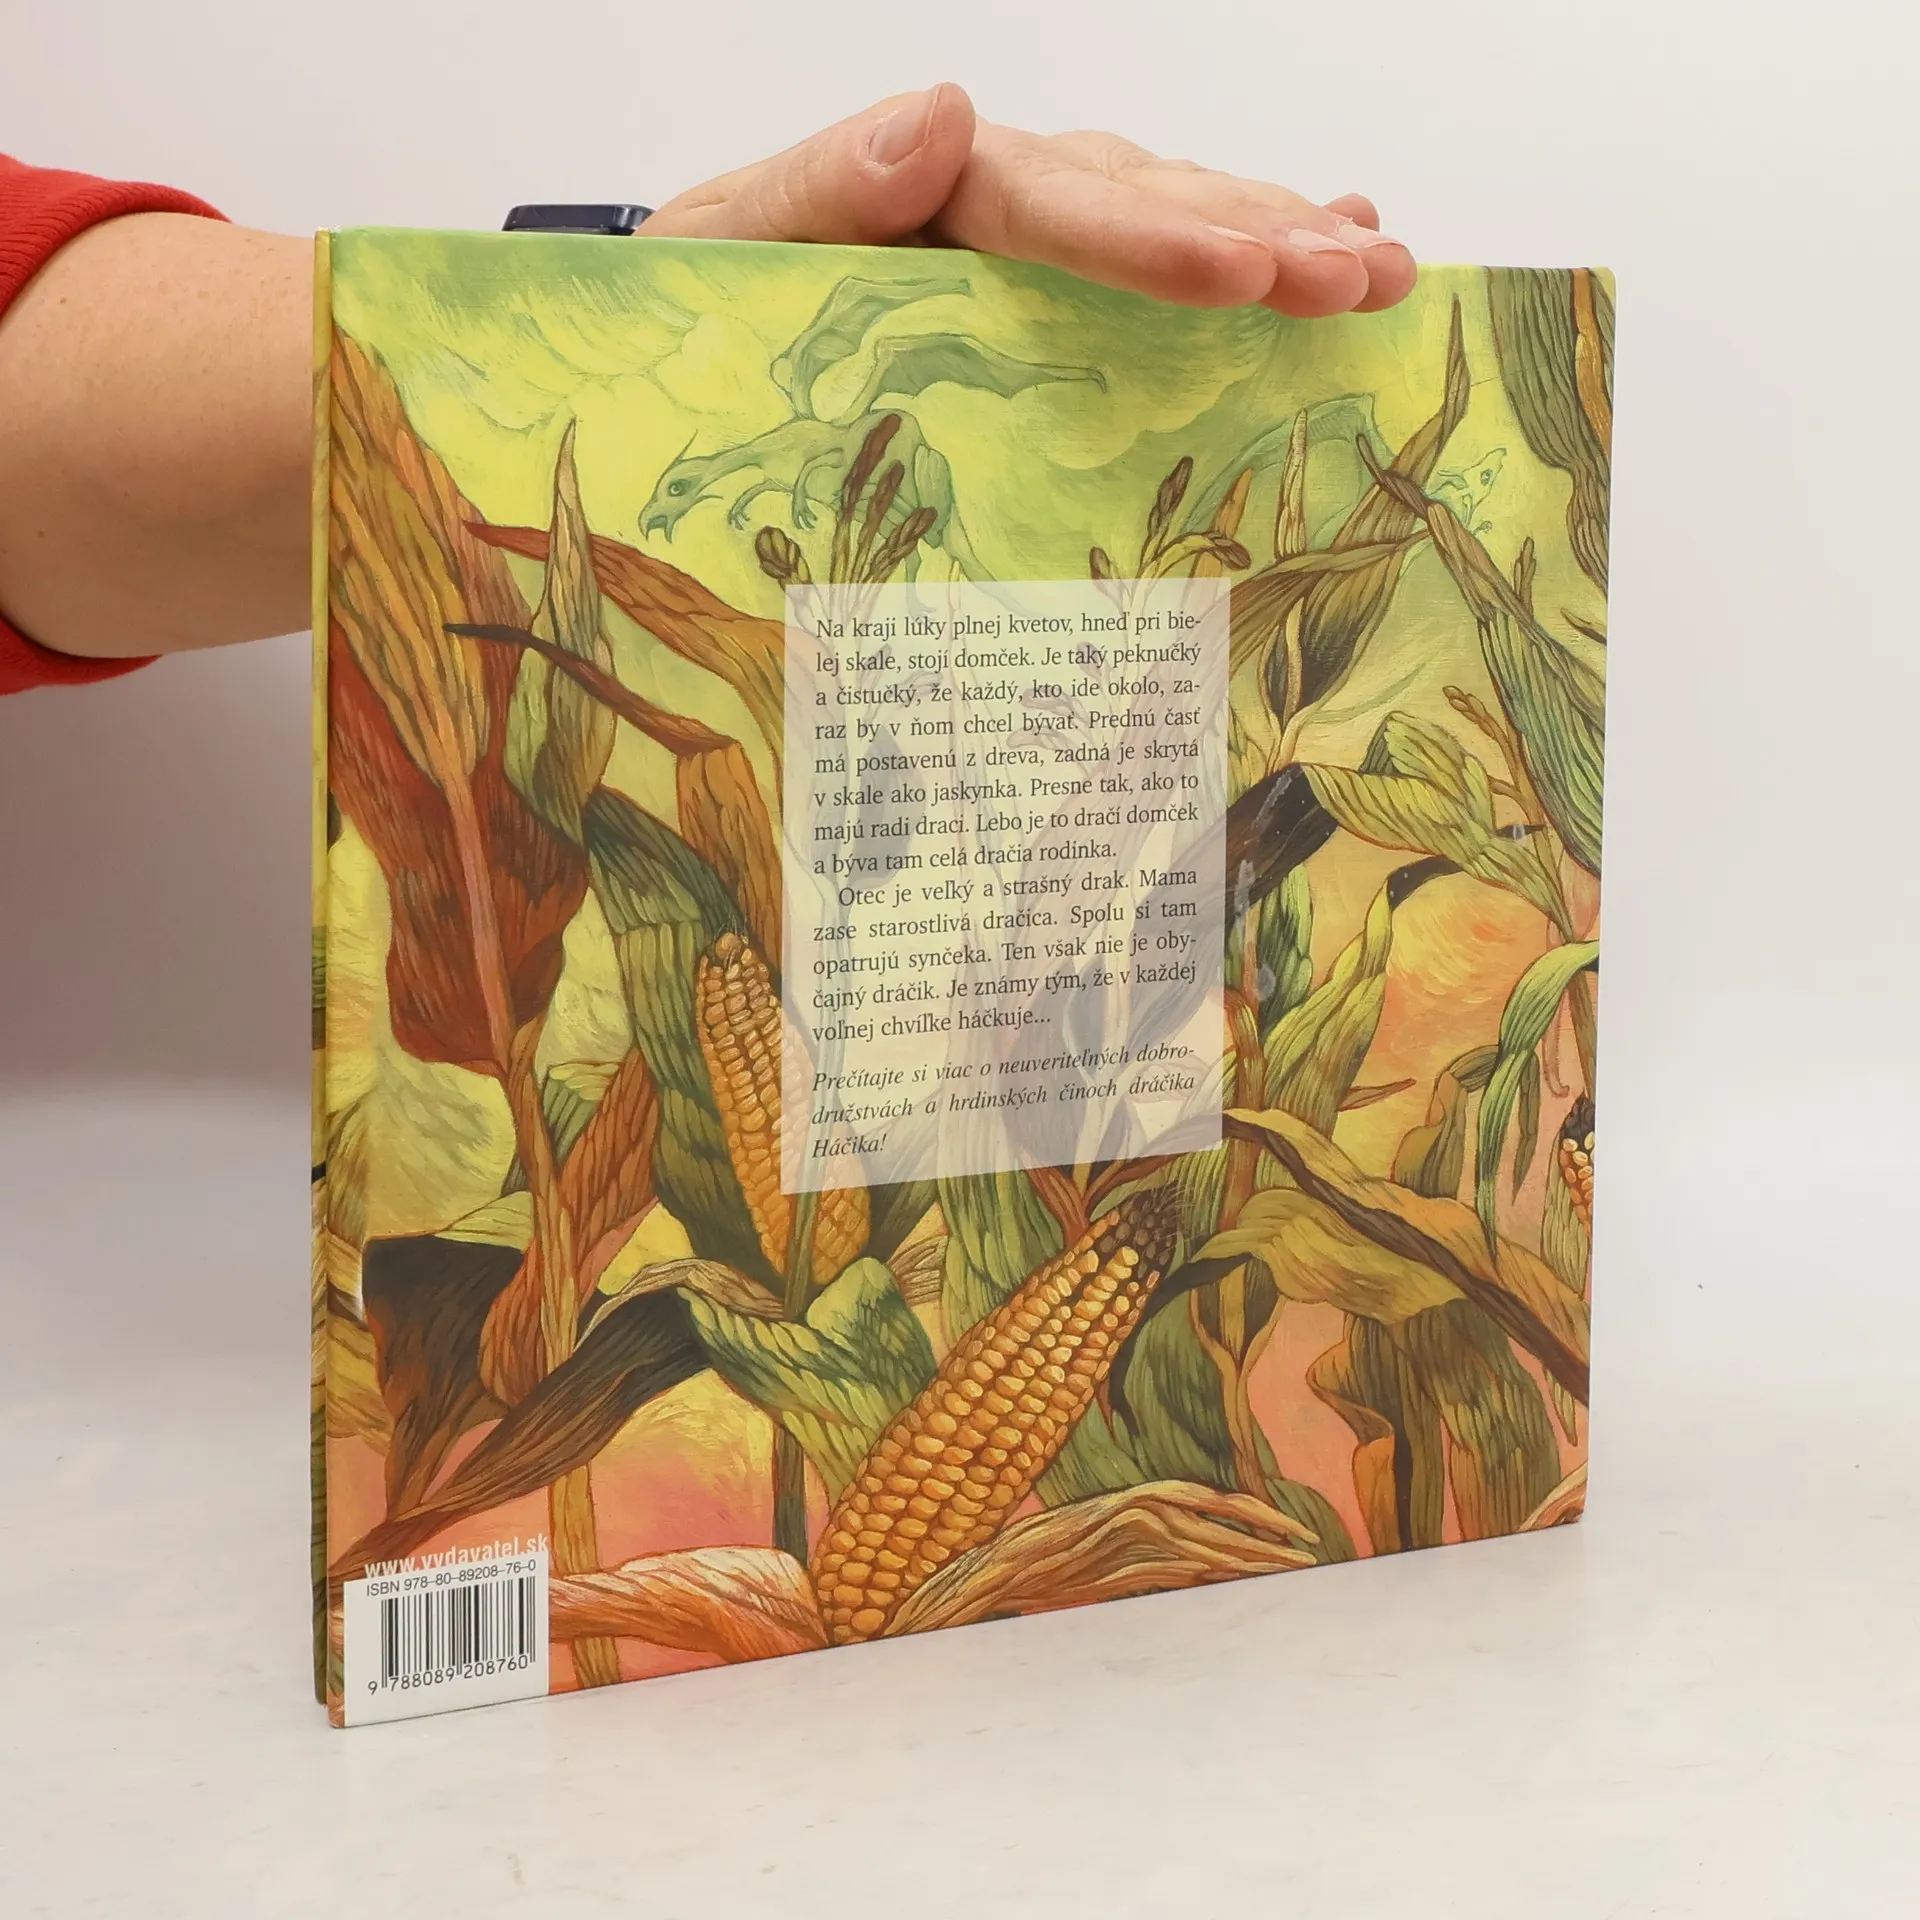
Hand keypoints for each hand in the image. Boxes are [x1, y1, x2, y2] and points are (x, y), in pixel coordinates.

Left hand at [640, 84, 1414, 318]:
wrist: (686, 335)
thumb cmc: (703, 296)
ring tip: (1378, 269)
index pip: (1052, 202)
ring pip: (1172, 217)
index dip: (1150, 240)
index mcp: (927, 188)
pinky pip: (1154, 258)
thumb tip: (938, 111)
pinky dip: (1245, 247)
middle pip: (1142, 200)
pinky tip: (1325, 246)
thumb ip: (822, 188)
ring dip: (1282, 240)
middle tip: (1361, 279)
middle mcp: (998, 198)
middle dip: (1257, 237)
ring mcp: (1031, 242)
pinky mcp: (1045, 292)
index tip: (1242, 277)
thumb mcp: (725, 245)